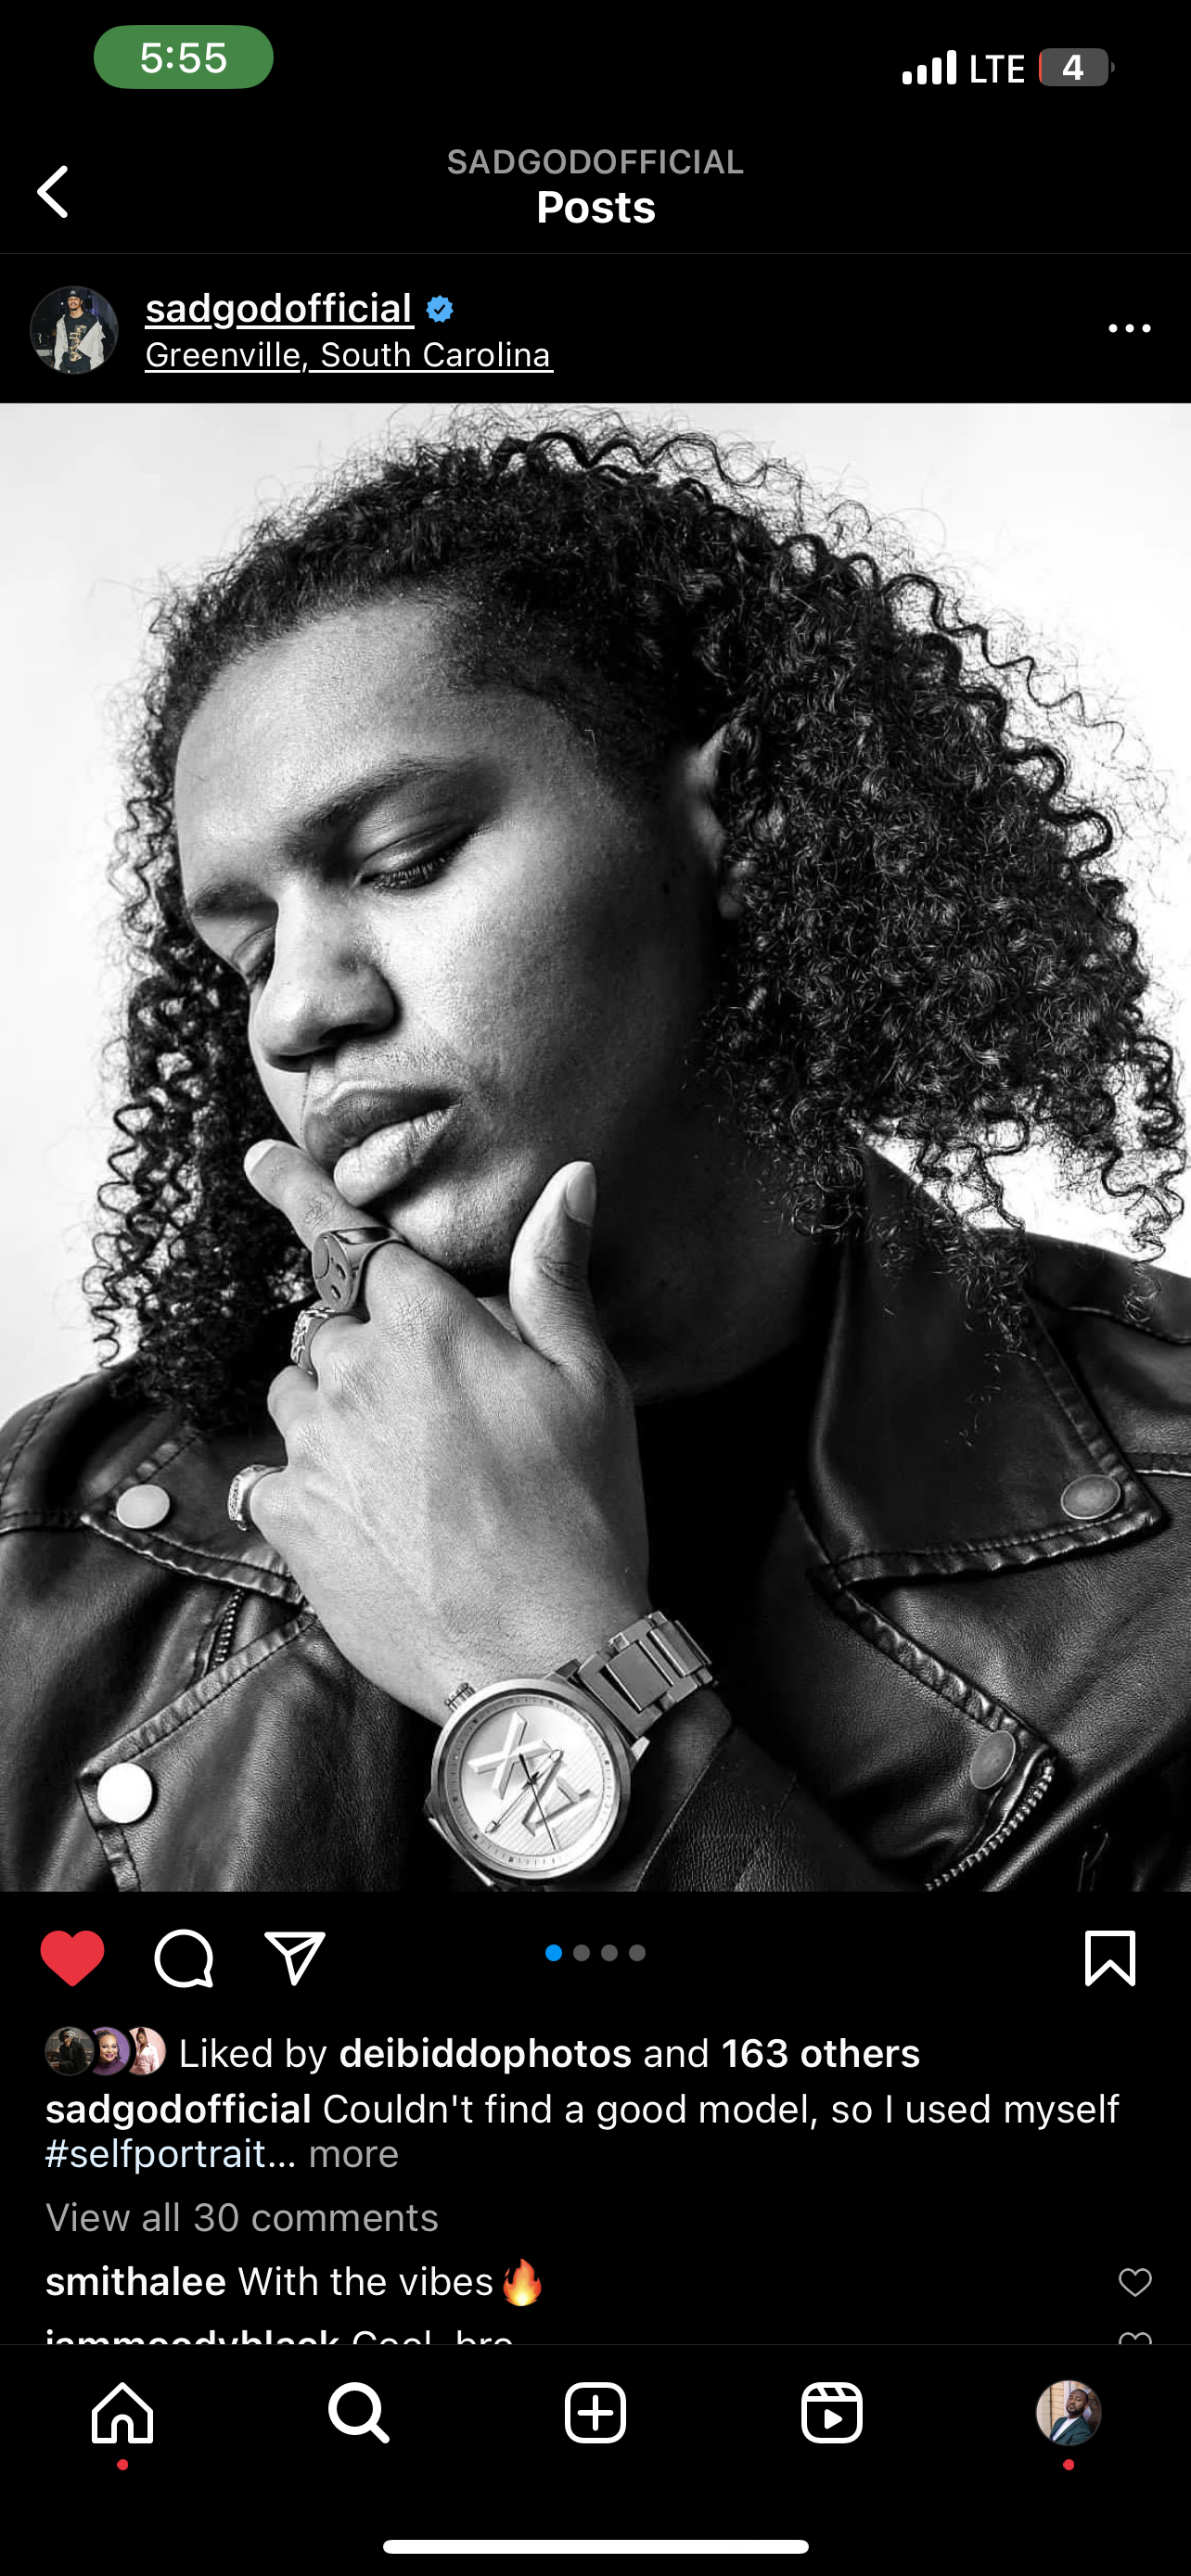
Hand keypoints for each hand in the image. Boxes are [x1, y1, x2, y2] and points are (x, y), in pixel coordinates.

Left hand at [241, 1144, 650, 1720]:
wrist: (541, 1656)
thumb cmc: (581, 1516)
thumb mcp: (592, 1386)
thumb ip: (555, 1277)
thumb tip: (569, 1180)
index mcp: (427, 1326)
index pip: (347, 1237)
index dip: (300, 1190)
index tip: (261, 1157)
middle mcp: (354, 1373)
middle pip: (329, 1327)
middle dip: (368, 1348)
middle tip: (437, 1414)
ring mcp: (312, 1448)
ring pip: (298, 1397)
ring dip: (334, 1412)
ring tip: (408, 1475)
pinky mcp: (288, 1519)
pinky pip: (277, 1474)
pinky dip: (311, 1483)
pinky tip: (373, 1522)